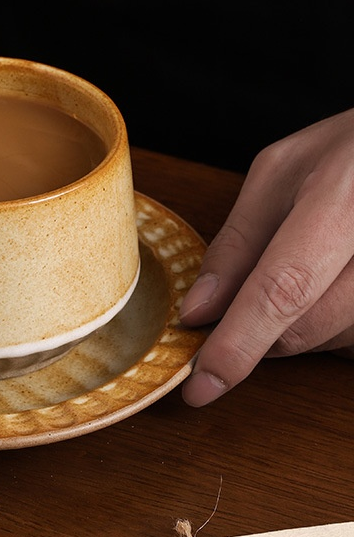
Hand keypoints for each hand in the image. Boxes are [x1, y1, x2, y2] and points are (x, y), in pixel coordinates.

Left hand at [180, 108, 353, 404]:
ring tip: (300, 275)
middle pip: (308, 326)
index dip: (238, 344)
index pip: (283, 288)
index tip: (201, 385)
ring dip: (297, 329)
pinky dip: (331, 326)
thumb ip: (238, 242)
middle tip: (234, 309)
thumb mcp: (279, 174)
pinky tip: (329, 289)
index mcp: (343, 199)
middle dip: (257, 334)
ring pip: (336, 340)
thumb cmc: (346, 151)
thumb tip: (198, 311)